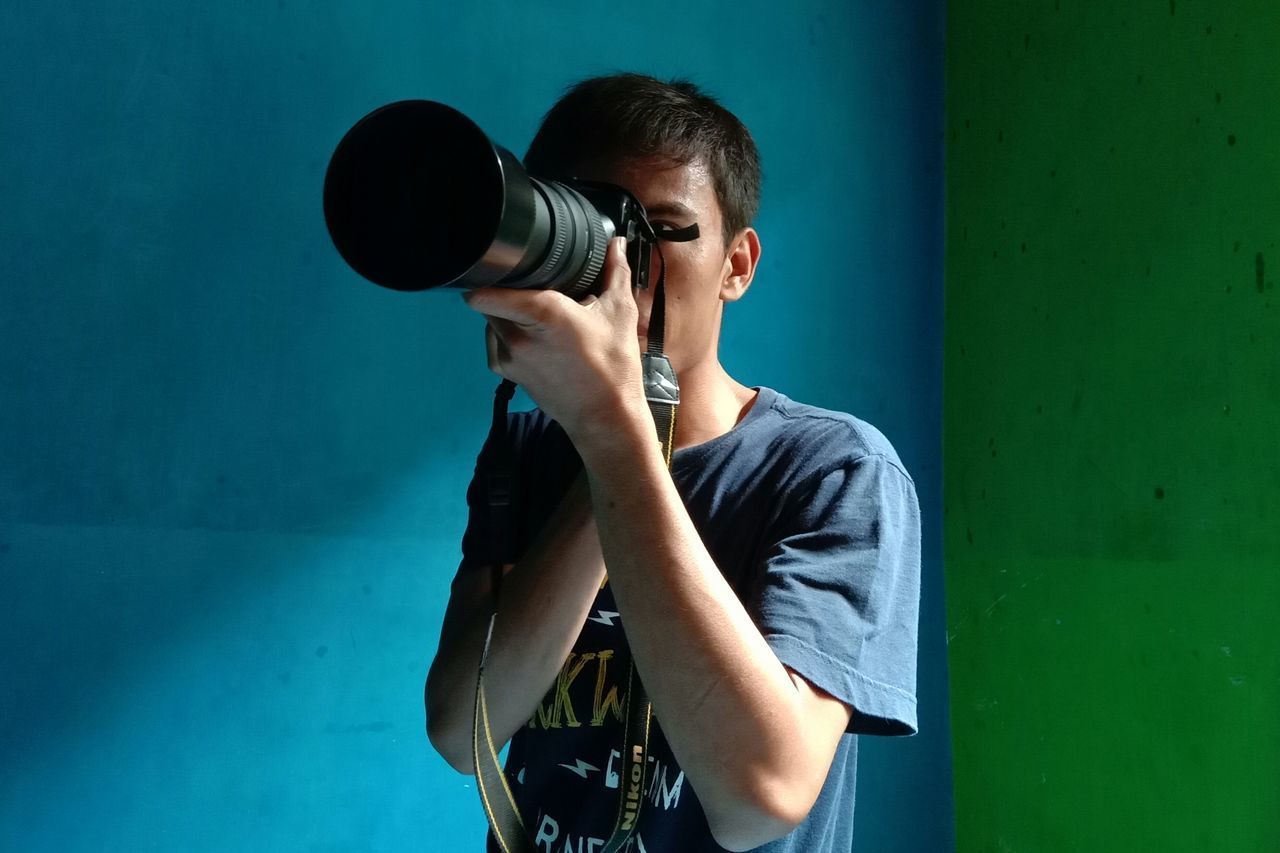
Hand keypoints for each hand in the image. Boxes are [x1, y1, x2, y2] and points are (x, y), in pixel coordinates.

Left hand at [461, 237, 648, 442]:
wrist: (605, 416)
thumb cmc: (613, 365)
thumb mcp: (620, 313)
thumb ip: (615, 272)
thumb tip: (617, 243)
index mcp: (541, 313)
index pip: (486, 290)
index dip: (487, 273)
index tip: (501, 265)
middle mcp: (516, 335)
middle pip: (490, 299)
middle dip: (507, 290)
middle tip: (533, 288)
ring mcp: (508, 356)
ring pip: (491, 320)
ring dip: (506, 313)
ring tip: (537, 316)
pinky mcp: (506, 372)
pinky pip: (494, 341)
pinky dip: (507, 335)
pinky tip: (533, 337)